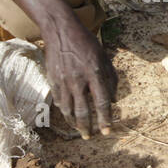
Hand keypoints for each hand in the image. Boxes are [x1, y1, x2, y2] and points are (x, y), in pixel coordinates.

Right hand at [42, 15, 116, 136]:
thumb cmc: (86, 42)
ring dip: (74, 123)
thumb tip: (114, 100)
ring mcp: (64, 81)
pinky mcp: (53, 80)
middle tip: (90, 137)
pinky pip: (59, 101)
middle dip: (87, 127)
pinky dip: (64, 110)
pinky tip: (68, 115)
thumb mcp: (104, 56)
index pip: (101, 102)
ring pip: (68, 109)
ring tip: (79, 130)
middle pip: (83, 111)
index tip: (107, 131)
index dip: (105, 119)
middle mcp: (78, 79)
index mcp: (94, 73)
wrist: (61, 31)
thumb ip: (111, 78)